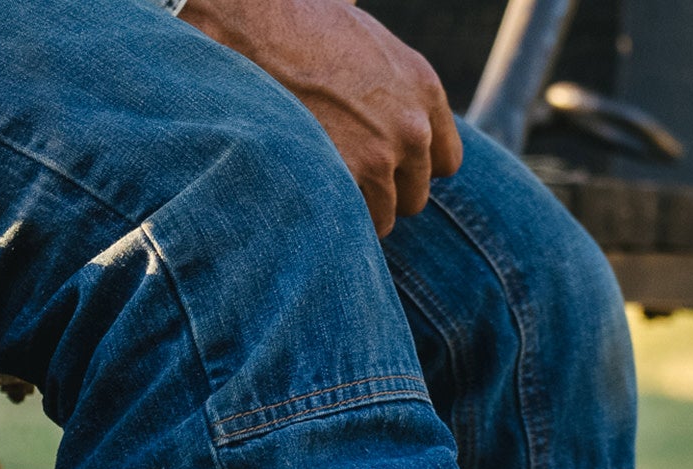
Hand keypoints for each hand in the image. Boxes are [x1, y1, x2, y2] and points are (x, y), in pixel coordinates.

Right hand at [180, 0, 464, 234]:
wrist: (247, 22)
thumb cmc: (295, 20)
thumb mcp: (364, 38)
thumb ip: (393, 81)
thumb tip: (391, 94)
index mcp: (423, 87)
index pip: (445, 161)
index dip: (415, 168)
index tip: (389, 165)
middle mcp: (413, 126)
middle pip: (416, 194)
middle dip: (385, 190)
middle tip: (345, 169)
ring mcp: (382, 156)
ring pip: (386, 215)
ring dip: (357, 206)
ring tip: (322, 175)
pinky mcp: (349, 178)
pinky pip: (356, 224)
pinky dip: (336, 216)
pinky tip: (313, 187)